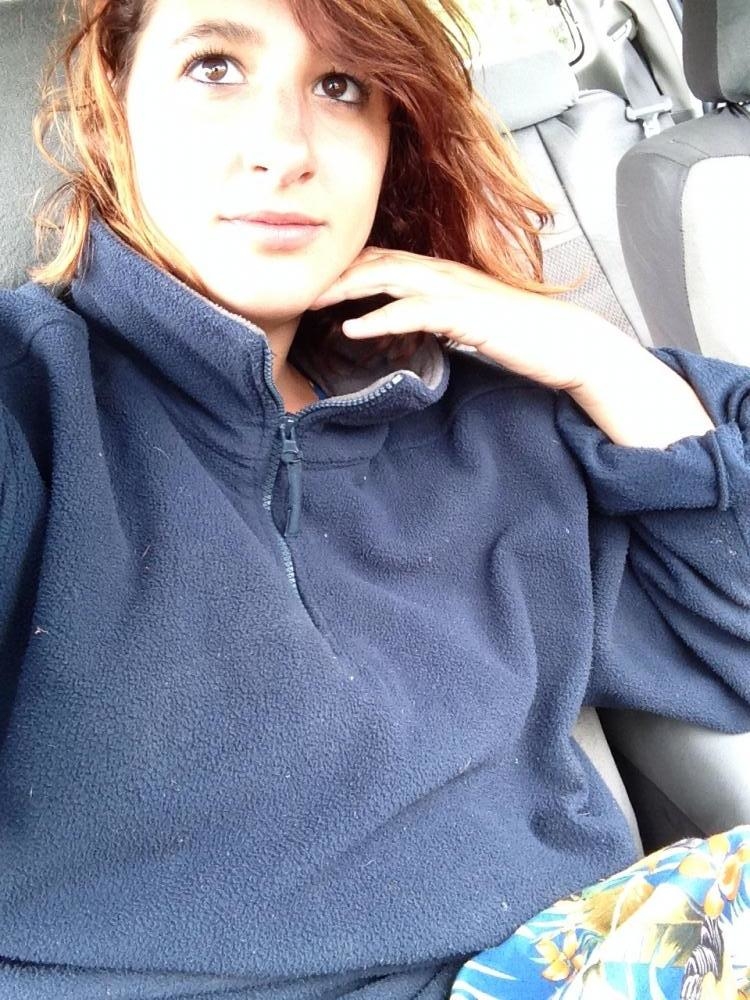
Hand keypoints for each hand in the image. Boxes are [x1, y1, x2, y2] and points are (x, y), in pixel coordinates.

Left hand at [310, 246, 608, 393]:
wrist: (567, 343)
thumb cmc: (521, 334)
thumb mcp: (470, 320)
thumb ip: (439, 317)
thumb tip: (411, 327)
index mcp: (444, 274)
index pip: (385, 260)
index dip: (347, 266)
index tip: (315, 280)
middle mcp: (445, 274)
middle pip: (378, 260)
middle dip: (335, 270)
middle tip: (298, 285)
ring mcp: (456, 290)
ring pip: (389, 277)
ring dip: (347, 287)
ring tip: (312, 301)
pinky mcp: (466, 314)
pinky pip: (414, 311)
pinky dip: (380, 318)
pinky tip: (354, 330)